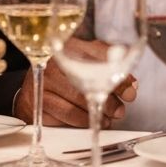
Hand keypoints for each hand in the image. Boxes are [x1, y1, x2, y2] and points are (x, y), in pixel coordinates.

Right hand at [13, 38, 137, 127]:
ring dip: (98, 113)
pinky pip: (67, 114)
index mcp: (72, 46)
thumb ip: (109, 71)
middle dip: (110, 99)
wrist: (34, 89)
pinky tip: (89, 121)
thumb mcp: (86, 66)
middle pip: (90, 81)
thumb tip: (131, 85)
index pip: (100, 58)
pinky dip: (82, 121)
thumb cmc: (65, 77)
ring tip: (108, 118)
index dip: (118, 76)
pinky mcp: (40, 99)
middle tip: (120, 110)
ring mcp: (46, 79)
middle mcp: (57, 59)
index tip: (130, 92)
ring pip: (79, 100)